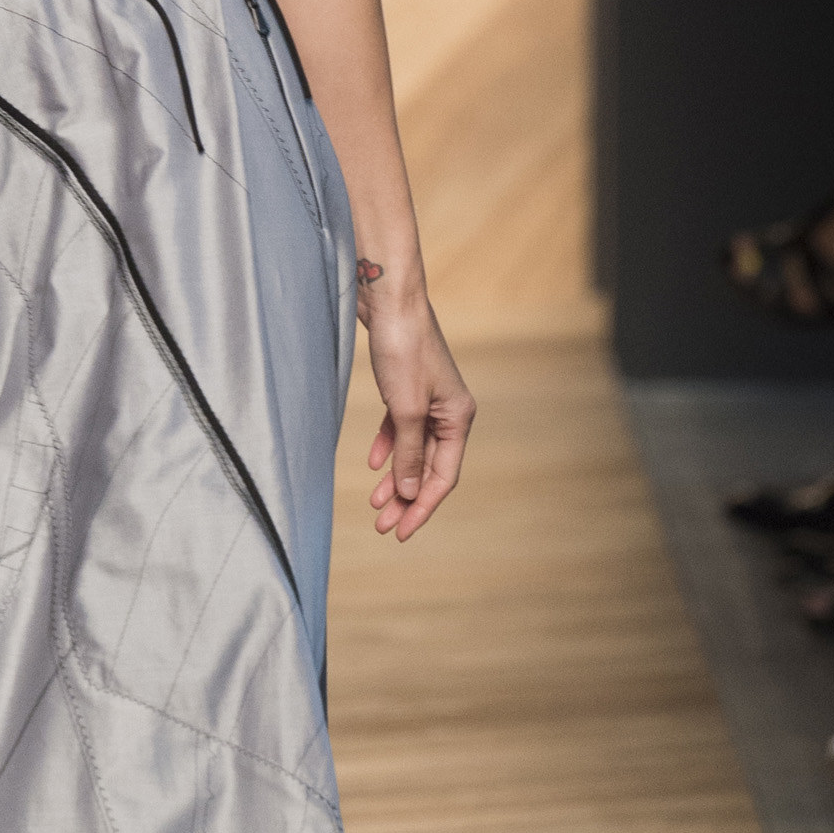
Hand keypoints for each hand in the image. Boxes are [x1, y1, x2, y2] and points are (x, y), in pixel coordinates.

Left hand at [362, 283, 474, 539]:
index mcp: (459, 417)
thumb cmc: (401, 348)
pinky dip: (388, 448)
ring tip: (375, 505)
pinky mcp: (407, 388)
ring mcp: (428, 400)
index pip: (442, 476)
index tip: (400, 533)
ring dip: (395, 479)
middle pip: (428, 467)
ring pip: (413, 451)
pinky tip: (374, 465)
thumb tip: (409, 494)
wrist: (388, 299)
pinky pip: (400, 429)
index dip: (422, 507)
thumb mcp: (405, 408)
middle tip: (382, 527)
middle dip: (406, 499)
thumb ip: (408, 453)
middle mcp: (449, 411)